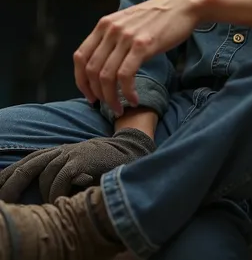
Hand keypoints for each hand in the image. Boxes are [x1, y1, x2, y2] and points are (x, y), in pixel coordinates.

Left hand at [0, 128, 155, 202]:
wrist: (129, 152)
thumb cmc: (101, 166)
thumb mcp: (77, 169)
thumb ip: (61, 176)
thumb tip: (42, 197)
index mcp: (57, 154)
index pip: (26, 163)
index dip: (8, 175)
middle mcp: (60, 151)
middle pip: (28, 165)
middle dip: (11, 183)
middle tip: (2, 199)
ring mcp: (70, 154)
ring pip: (44, 173)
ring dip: (44, 194)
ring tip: (46, 208)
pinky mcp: (81, 160)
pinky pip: (61, 178)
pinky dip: (58, 192)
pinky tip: (62, 202)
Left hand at [74, 0, 201, 113]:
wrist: (184, 4)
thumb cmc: (159, 17)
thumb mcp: (128, 22)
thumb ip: (114, 37)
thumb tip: (104, 62)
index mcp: (104, 24)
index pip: (80, 57)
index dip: (81, 81)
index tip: (90, 95)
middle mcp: (111, 29)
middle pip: (91, 70)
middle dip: (96, 93)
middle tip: (106, 105)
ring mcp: (126, 37)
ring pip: (106, 76)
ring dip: (110, 98)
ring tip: (120, 108)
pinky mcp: (142, 45)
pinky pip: (125, 75)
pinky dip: (127, 92)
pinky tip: (134, 99)